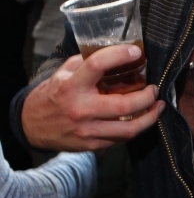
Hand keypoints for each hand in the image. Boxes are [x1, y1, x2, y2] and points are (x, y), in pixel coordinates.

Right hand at [22, 45, 164, 150]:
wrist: (32, 125)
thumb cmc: (53, 94)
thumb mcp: (64, 73)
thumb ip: (87, 63)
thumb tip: (116, 53)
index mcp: (71, 86)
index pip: (96, 65)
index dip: (119, 55)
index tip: (136, 52)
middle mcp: (80, 109)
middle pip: (125, 105)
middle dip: (147, 96)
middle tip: (154, 88)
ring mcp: (87, 130)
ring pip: (129, 128)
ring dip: (149, 117)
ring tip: (157, 105)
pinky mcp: (92, 145)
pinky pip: (121, 138)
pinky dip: (136, 127)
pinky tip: (142, 118)